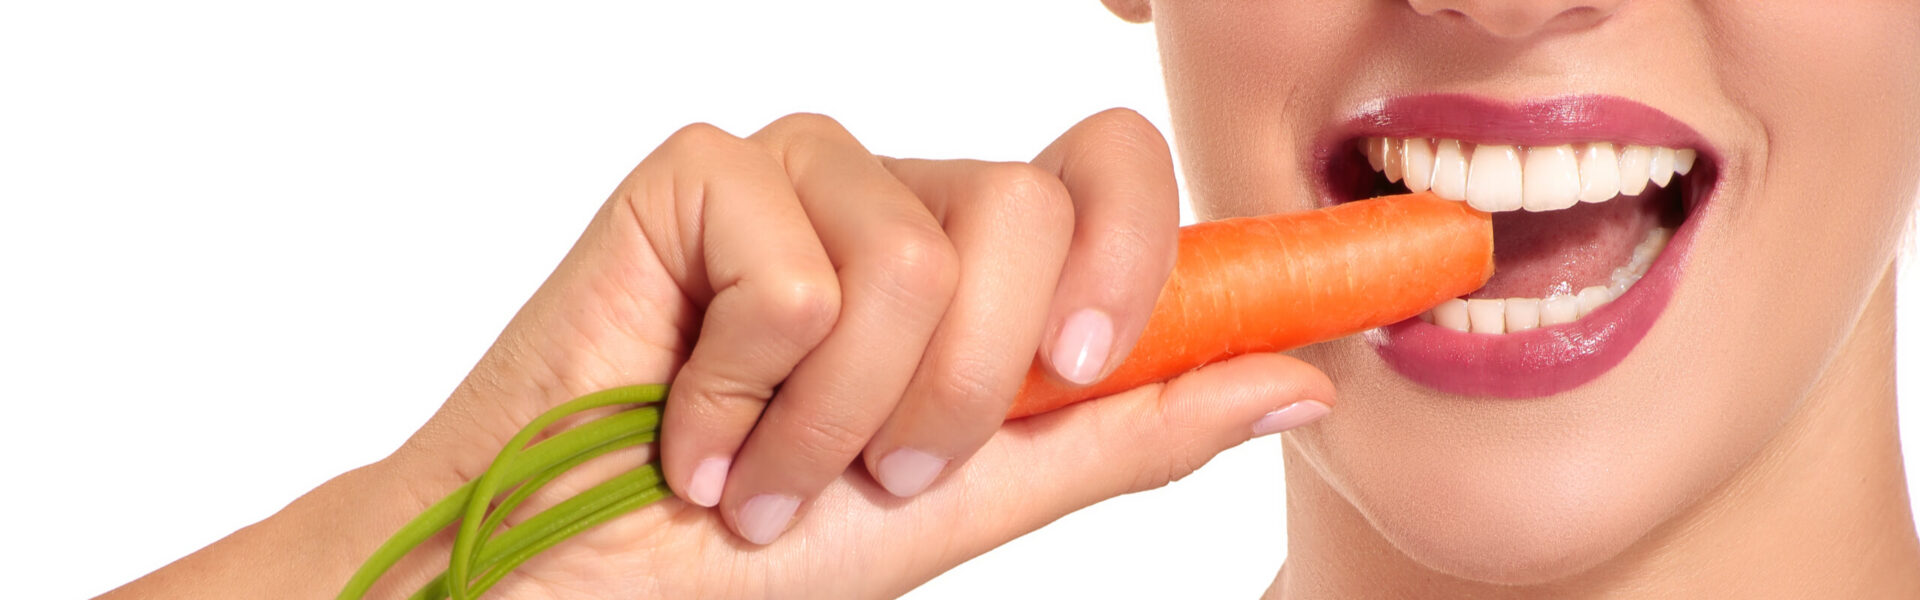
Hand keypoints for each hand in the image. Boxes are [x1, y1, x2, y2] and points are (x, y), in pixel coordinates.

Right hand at [375, 109, 1334, 598]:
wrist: (576, 582)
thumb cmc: (760, 552)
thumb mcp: (976, 499)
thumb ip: (1129, 428)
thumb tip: (1303, 376)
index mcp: (975, 261)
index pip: (1108, 179)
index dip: (1152, 247)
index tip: (1112, 356)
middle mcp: (897, 194)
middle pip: (1030, 209)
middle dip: (965, 391)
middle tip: (875, 473)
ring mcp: (800, 171)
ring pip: (917, 251)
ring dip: (839, 419)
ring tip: (761, 474)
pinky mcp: (701, 169)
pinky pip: (798, 267)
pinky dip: (745, 396)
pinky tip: (686, 426)